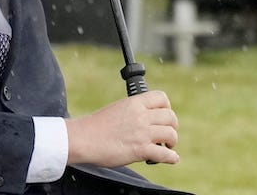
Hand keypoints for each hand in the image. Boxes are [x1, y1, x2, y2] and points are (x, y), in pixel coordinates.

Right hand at [64, 90, 179, 166]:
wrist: (83, 139)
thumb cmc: (95, 126)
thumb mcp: (116, 109)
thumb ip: (133, 112)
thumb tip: (144, 119)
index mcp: (133, 103)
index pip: (161, 98)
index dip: (167, 107)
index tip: (164, 115)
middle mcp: (140, 116)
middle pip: (170, 117)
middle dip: (172, 126)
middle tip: (167, 133)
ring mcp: (142, 133)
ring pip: (171, 134)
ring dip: (172, 142)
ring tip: (167, 146)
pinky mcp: (140, 150)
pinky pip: (165, 154)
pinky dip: (171, 157)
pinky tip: (171, 158)